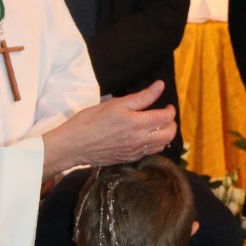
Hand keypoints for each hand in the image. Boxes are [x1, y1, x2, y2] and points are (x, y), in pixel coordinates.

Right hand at [41, 83, 176, 176]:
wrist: (74, 145)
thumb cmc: (90, 121)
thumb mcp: (115, 104)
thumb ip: (141, 97)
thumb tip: (159, 86)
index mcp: (136, 123)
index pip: (165, 118)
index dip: (170, 110)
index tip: (167, 105)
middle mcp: (139, 140)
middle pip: (169, 134)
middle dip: (171, 123)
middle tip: (164, 115)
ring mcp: (135, 151)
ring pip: (162, 145)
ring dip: (165, 135)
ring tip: (157, 125)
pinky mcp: (129, 159)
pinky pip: (150, 152)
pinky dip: (154, 144)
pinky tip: (146, 136)